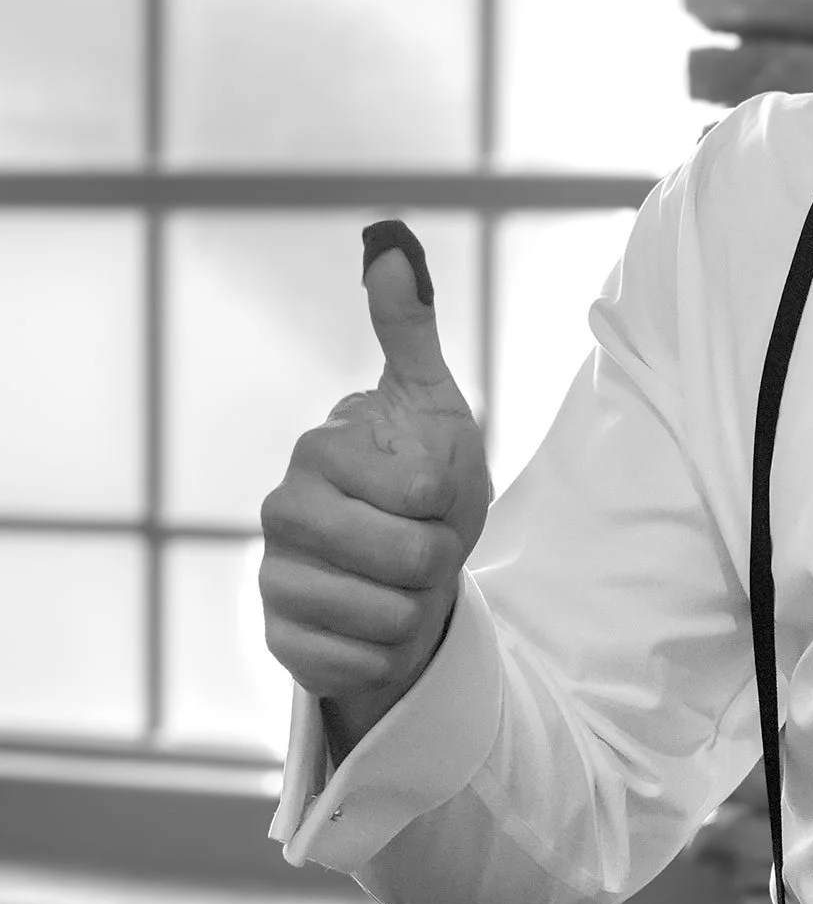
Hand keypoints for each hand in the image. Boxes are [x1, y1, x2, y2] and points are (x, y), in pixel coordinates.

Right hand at [259, 222, 490, 758]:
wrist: (407, 577)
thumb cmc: (424, 486)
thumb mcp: (434, 404)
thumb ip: (410, 330)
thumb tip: (389, 242)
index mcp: (320, 450)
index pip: (423, 488)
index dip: (448, 498)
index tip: (429, 493)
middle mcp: (281, 510)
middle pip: (409, 557)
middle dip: (437, 560)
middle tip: (419, 547)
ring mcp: (274, 577)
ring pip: (386, 615)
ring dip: (412, 607)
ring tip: (395, 584)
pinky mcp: (279, 639)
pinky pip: (359, 662)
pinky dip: (383, 652)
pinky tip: (368, 627)